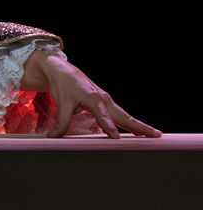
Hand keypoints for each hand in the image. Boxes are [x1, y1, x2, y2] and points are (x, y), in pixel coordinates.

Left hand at [22, 52, 160, 138]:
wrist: (63, 71)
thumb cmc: (63, 85)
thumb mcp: (61, 103)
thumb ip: (61, 123)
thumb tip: (53, 138)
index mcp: (93, 99)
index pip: (102, 115)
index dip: (109, 126)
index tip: (116, 138)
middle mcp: (104, 100)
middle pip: (124, 116)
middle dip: (140, 127)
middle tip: (156, 136)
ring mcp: (107, 101)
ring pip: (125, 116)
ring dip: (139, 125)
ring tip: (154, 135)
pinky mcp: (106, 103)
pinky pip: (120, 115)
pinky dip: (130, 123)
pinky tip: (137, 132)